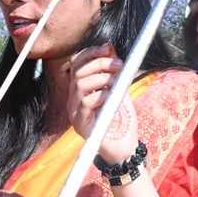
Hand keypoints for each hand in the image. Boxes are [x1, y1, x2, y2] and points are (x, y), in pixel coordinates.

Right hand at [69, 44, 137, 162]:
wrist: (123, 148)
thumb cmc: (121, 120)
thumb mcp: (118, 90)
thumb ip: (113, 72)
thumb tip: (110, 48)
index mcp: (79, 91)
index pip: (76, 65)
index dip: (90, 53)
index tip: (107, 48)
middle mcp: (73, 101)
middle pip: (78, 73)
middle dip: (99, 64)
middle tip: (119, 65)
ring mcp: (75, 113)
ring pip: (80, 85)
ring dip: (101, 78)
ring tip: (116, 83)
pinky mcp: (81, 125)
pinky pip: (86, 104)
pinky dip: (101, 95)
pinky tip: (110, 98)